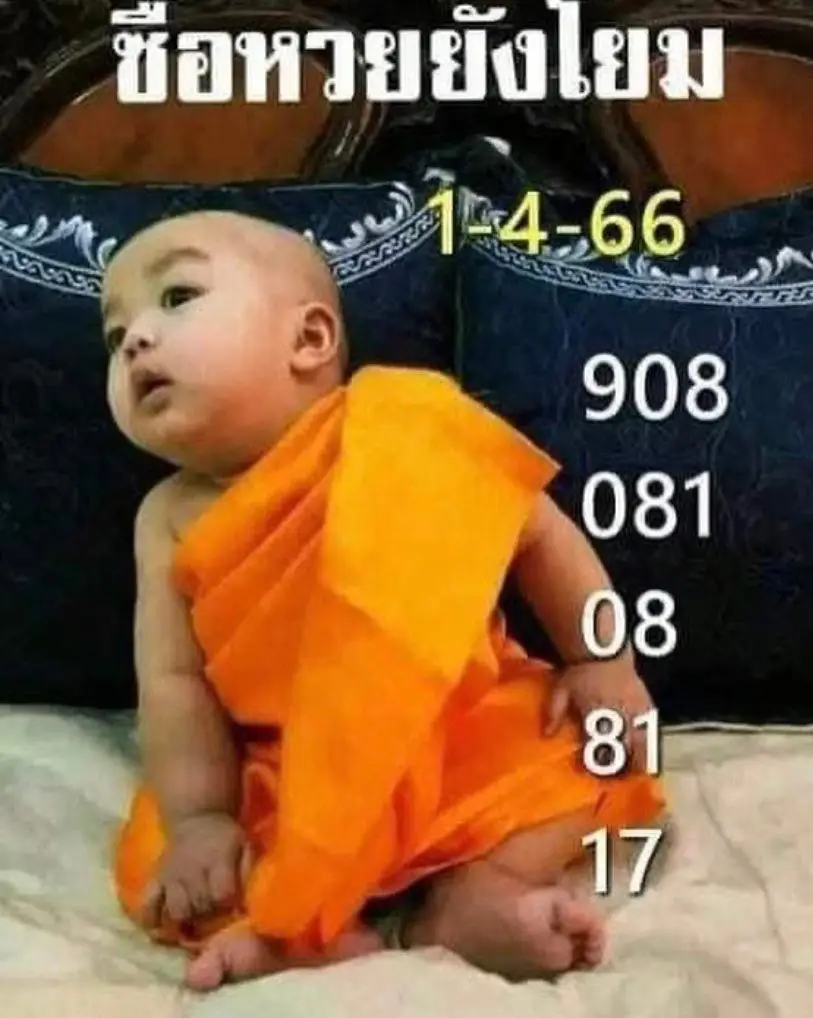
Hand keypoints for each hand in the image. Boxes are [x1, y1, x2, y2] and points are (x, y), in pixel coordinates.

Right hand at [141, 811, 254, 926]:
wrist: (196, 816)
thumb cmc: (224, 834)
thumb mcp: (244, 843)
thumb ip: (246, 870)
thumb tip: (244, 901)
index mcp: (217, 860)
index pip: (221, 894)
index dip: (228, 905)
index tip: (233, 906)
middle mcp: (192, 869)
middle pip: (200, 906)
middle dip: (210, 916)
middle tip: (215, 914)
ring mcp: (172, 876)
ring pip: (177, 910)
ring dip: (187, 920)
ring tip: (194, 922)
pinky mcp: (157, 879)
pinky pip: (149, 903)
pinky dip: (152, 919)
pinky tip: (158, 930)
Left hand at [544, 657, 655, 772]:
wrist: (604, 650)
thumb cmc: (580, 671)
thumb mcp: (561, 689)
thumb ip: (554, 712)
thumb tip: (547, 735)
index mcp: (596, 713)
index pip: (598, 746)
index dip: (596, 762)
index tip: (592, 771)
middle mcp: (619, 715)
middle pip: (625, 750)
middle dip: (622, 768)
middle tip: (617, 778)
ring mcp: (636, 711)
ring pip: (644, 744)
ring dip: (640, 760)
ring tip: (636, 773)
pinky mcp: (647, 706)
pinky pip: (653, 731)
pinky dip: (650, 745)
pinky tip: (648, 754)